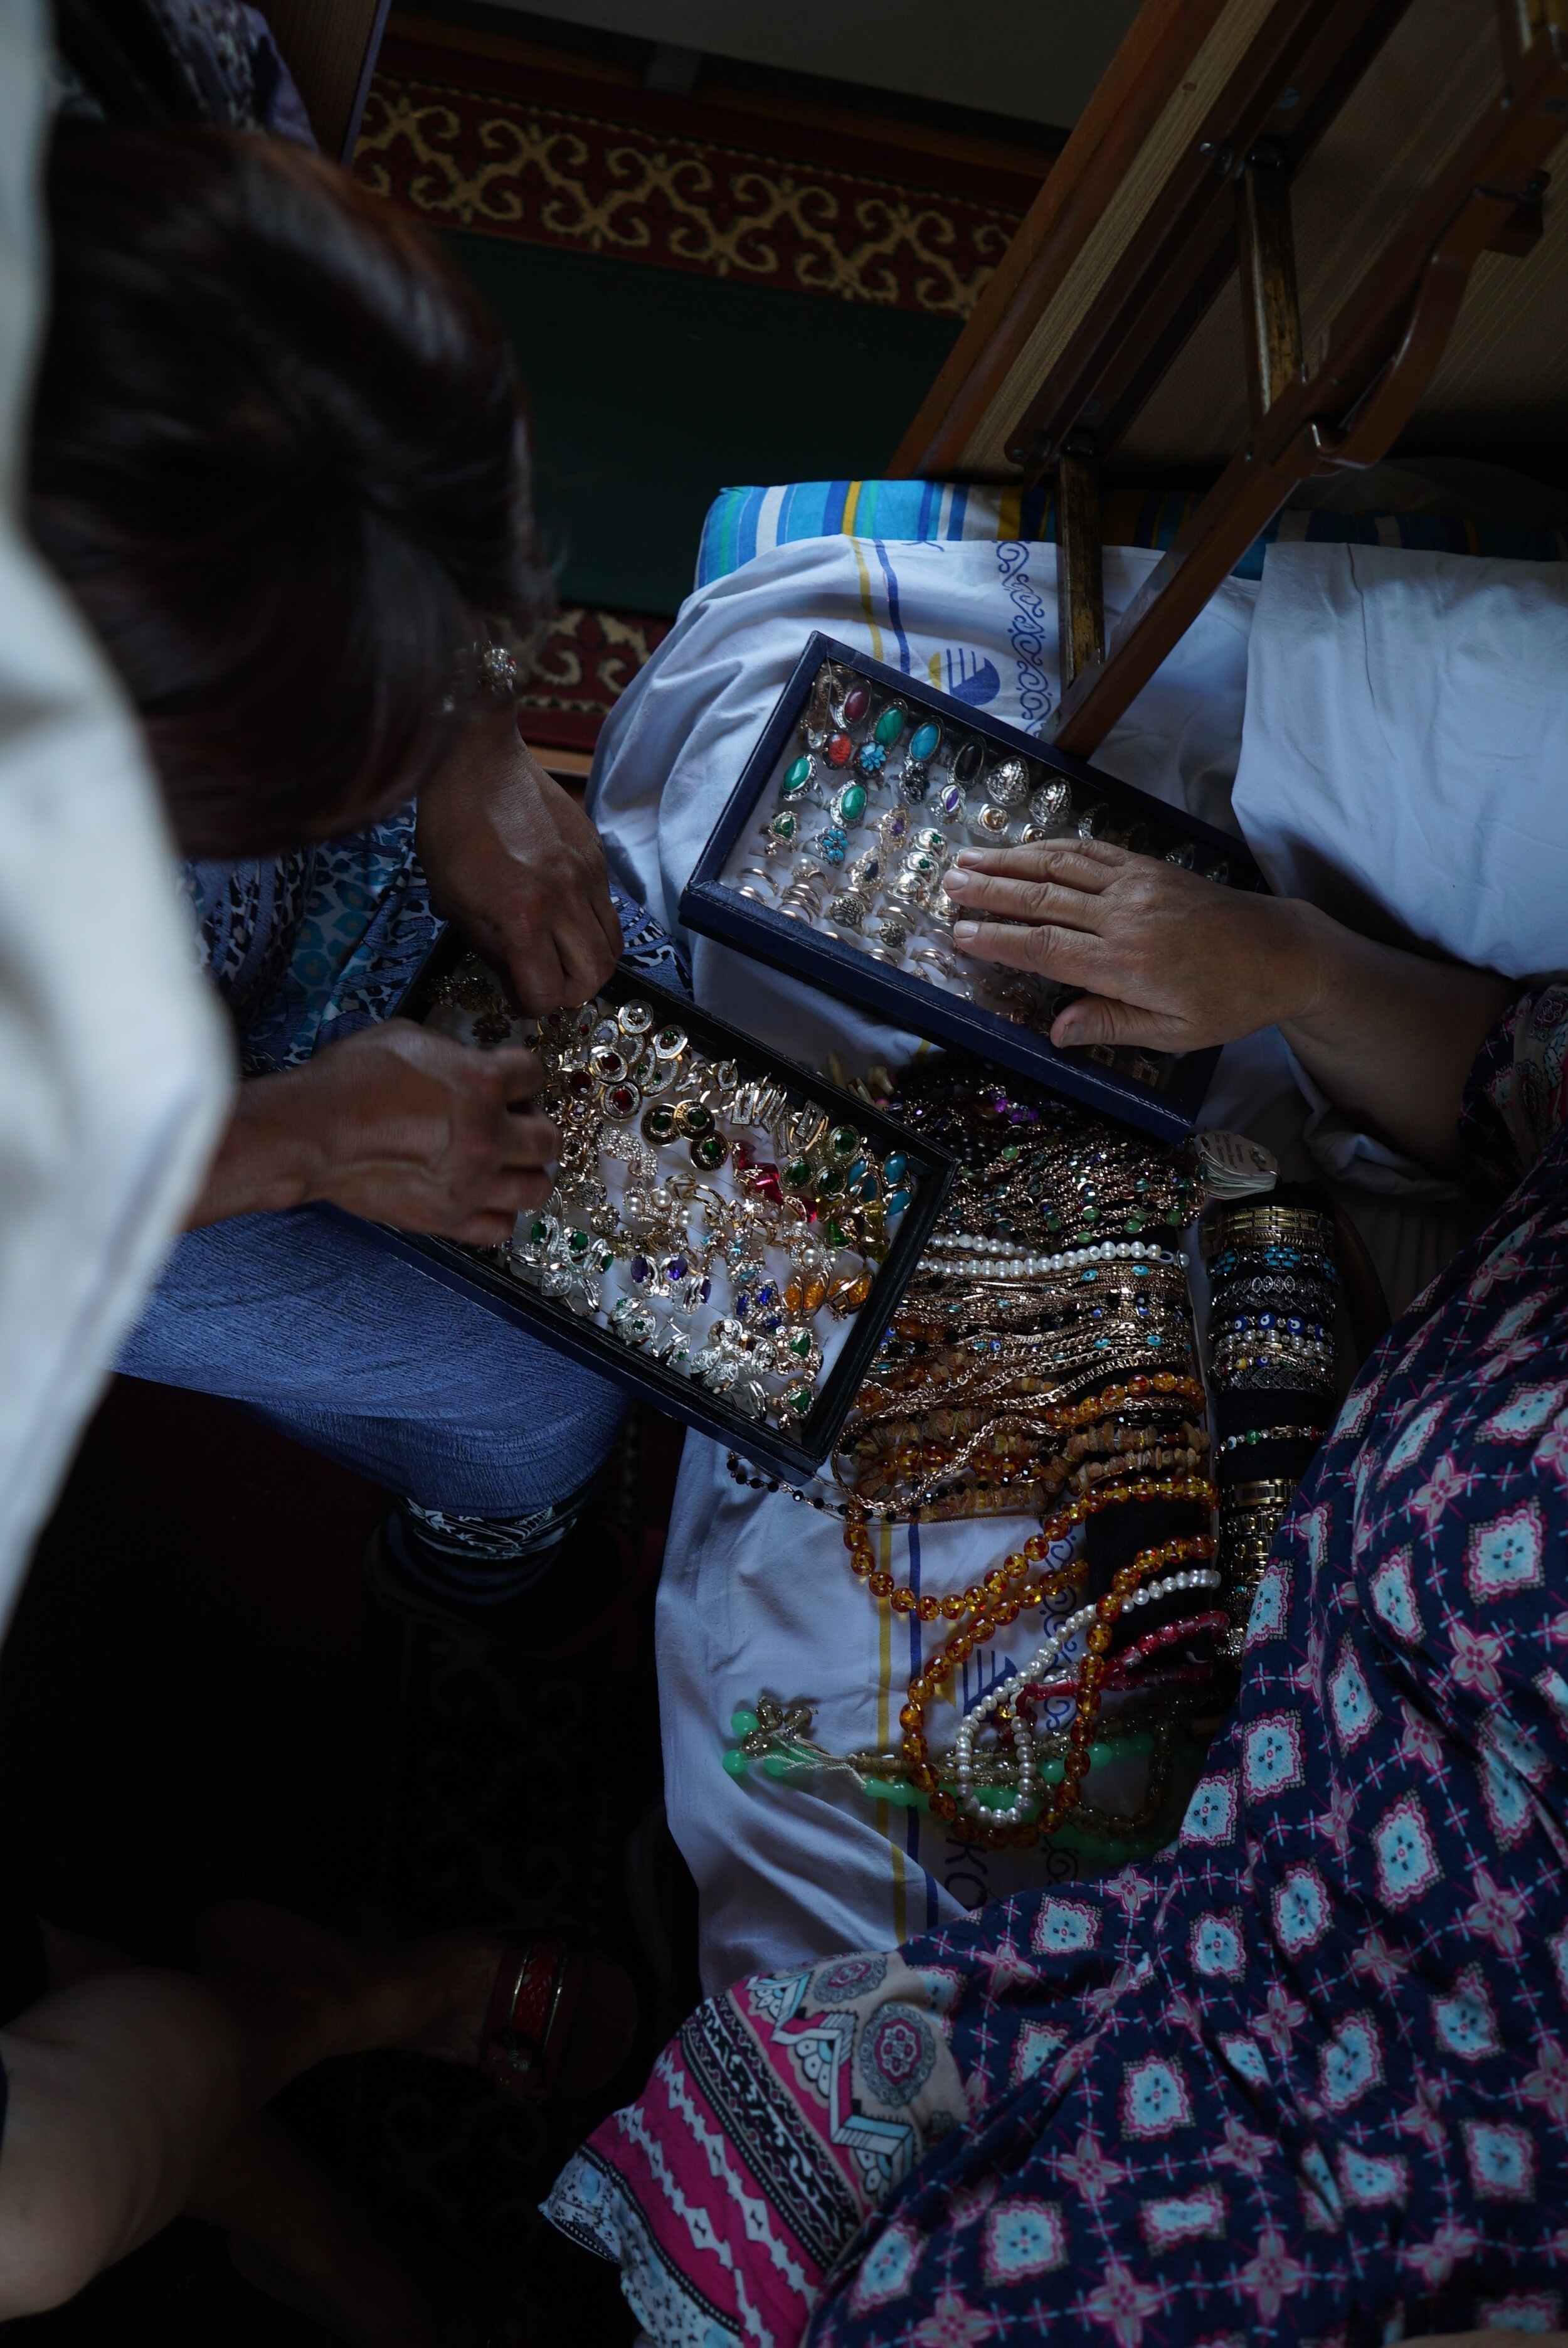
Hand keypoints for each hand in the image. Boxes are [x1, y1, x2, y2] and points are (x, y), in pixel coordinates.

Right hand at [187, 1021, 558, 1243]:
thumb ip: (452, 1051)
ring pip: (537, 1188)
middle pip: (549, 1140)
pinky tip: (484, 1196)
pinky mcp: (448, 1219)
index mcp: (483, 1082)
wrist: (310, 1134)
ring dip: (529, 1172)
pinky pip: (500, 1228)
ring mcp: (472, 1184)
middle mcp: (489, 1137)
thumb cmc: (349, 1080)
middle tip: (514, 1121)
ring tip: (508, 1163)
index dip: (522, 1072)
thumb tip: (468, 1062)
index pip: (534, 1073)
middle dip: (536, 1125)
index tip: (510, 1078)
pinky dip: (499, 1213)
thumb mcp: (406, 1037)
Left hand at [415, 710, 621, 1012]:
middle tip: (545, 982)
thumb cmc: (451, 827)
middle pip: (594, 977)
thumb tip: (517, 979)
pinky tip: (563, 917)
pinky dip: (592, 927)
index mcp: (522, 915)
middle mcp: (565, 899)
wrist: (477, 761)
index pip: (546, 992)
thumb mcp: (453, 901)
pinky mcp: (598, 856)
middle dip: (569, 992)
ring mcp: (588, 876)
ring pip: (612, 947)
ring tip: (561, 957)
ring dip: (589, 964)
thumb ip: (490, 948)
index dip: (530, 1005)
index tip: (518, 996)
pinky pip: (609, 910)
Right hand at [943, 839, 1317, 1052]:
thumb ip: (1110, 1025)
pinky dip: (1052, 846)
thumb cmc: (1228, 1002)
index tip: (959, 934)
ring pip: (1061, 866)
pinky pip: (1091, 852)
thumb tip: (1055, 1031)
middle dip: (991, 891)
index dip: (999, 940)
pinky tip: (1025, 847)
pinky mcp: (1149, 868)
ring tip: (968, 858)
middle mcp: (1125, 918)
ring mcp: (1137, 886)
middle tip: (947, 885)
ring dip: (1011, 860)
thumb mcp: (1173, 1032)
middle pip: (1043, 899)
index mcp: (1127, 965)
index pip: (1047, 949)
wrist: (1282, 952)